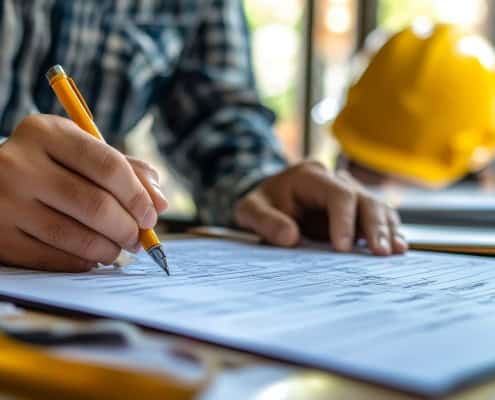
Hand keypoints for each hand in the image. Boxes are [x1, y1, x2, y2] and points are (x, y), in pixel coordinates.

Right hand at [0, 114, 166, 271]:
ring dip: (108, 249)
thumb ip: (126, 170)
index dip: (138, 196)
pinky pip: (52, 257)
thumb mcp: (80, 151)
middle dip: (128, 228)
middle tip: (139, 238)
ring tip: (119, 249)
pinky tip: (92, 257)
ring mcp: (4, 201)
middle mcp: (20, 163)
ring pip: (74, 236)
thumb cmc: (49, 165)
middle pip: (95, 205)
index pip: (109, 166)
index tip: (152, 215)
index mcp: (46, 133)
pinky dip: (81, 261)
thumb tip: (160, 203)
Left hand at [235, 161, 406, 254]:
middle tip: (380, 252)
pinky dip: (388, 231)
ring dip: (386, 229)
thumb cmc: (262, 204)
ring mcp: (347, 192)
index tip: (342, 248)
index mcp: (310, 176)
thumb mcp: (250, 210)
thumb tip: (289, 238)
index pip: (337, 194)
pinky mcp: (354, 208)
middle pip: (363, 198)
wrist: (271, 199)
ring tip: (395, 251)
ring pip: (375, 206)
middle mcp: (334, 180)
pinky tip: (398, 247)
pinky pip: (377, 216)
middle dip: (374, 226)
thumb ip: (265, 221)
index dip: (344, 220)